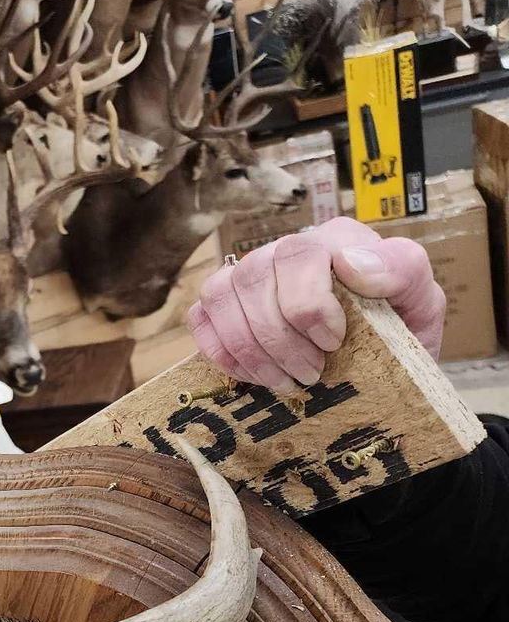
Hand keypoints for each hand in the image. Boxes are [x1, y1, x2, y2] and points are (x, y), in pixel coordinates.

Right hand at [186, 216, 446, 392]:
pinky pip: (200, 317)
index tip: (334, 341)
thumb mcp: (421, 302)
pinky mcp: (222, 306)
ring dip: (250, 348)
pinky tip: (254, 375)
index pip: (301, 252)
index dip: (307, 302)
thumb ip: (402, 271)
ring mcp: (248, 276)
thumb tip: (352, 264)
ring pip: (221, 295)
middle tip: (311, 374)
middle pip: (255, 276)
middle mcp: (284, 250)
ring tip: (285, 381)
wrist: (377, 369)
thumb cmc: (397, 332)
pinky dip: (221, 351)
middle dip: (279, 337)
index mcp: (334, 240)